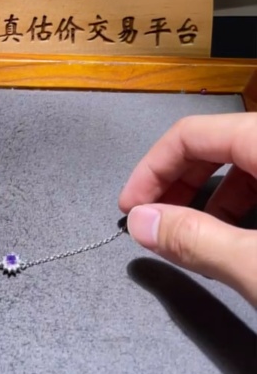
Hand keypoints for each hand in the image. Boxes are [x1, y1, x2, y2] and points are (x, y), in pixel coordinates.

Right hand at [119, 113, 256, 305]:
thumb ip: (196, 240)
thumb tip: (140, 223)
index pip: (192, 133)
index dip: (151, 168)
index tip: (129, 207)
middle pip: (216, 143)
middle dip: (177, 182)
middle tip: (152, 222)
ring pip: (243, 162)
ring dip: (209, 196)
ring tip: (190, 236)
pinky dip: (243, 204)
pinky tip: (233, 241)